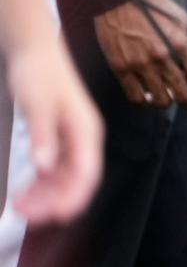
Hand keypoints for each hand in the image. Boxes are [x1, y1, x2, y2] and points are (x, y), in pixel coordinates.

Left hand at [6, 37, 102, 223]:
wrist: (34, 52)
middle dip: (53, 201)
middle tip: (25, 214)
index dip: (74, 196)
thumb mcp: (38, 105)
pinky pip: (54, 170)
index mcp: (86, 130)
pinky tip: (24, 192)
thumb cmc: (39, 73)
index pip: (87, 172)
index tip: (56, 215)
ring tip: (19, 206)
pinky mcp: (59, 139)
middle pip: (76, 180)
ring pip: (64, 178)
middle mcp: (83, 138)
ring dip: (45, 195)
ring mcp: (72, 140)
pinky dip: (41, 184)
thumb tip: (45, 166)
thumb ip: (43, 136)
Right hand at [93, 0, 186, 107]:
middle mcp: (162, 57)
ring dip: (168, 101)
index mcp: (180, 44)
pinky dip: (145, 100)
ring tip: (168, 96)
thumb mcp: (183, 20)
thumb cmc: (154, 6)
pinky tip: (148, 94)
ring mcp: (139, 64)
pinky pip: (135, 97)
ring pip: (160, 100)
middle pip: (182, 95)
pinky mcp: (120, 68)